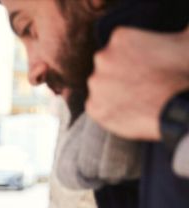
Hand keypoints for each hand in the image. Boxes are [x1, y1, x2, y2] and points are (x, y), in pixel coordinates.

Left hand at [87, 26, 188, 140]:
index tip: (147, 64)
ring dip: (114, 91)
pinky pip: (98, 107)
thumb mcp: (185, 42)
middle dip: (122, 72)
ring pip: (102, 86)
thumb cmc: (181, 73)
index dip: (136, 56)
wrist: (175, 108)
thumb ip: (178, 32)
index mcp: (120, 37)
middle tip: (142, 82)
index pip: (122, 45)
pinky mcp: (93, 107)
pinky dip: (110, 109)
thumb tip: (183, 31)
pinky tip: (128, 110)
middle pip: (109, 64)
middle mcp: (102, 58)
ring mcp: (96, 84)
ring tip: (137, 97)